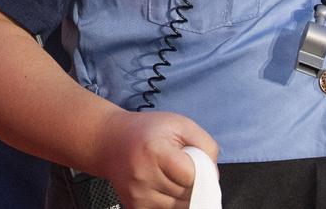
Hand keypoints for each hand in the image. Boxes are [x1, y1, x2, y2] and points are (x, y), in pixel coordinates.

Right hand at [92, 109, 217, 208]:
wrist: (111, 142)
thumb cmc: (149, 131)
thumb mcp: (180, 124)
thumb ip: (205, 145)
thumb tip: (213, 176)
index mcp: (155, 151)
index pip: (190, 176)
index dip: (198, 170)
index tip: (193, 160)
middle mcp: (143, 176)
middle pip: (185, 193)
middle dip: (190, 182)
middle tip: (179, 166)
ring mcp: (136, 195)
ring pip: (177, 207)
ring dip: (181, 194)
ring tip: (169, 174)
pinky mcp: (133, 207)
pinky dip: (169, 202)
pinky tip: (162, 185)